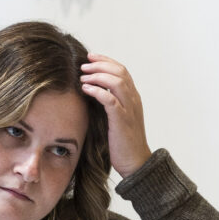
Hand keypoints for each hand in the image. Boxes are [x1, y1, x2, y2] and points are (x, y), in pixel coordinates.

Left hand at [80, 53, 151, 176]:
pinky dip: (97, 91)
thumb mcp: (118, 118)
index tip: (90, 57)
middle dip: (100, 64)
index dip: (106, 60)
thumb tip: (93, 91)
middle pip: (119, 71)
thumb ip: (110, 103)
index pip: (122, 70)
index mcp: (133, 97)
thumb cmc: (123, 142)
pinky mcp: (122, 120)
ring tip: (83, 77)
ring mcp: (129, 109)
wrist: (135, 162)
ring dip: (97, 75)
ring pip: (116, 82)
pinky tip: (86, 89)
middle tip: (83, 65)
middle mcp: (134, 100)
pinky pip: (110, 99)